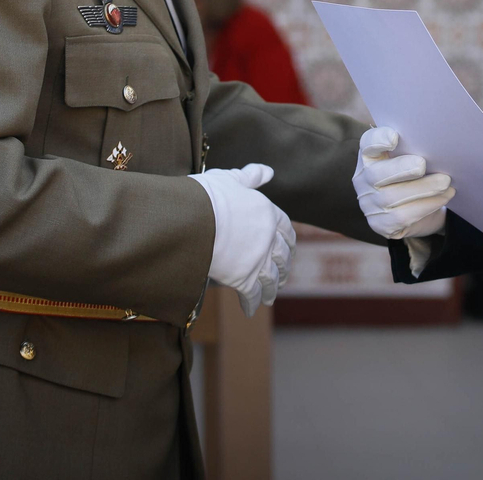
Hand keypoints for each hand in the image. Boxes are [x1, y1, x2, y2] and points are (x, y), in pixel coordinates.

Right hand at [189, 163, 295, 316]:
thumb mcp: (231, 179)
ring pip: (271, 278)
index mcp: (268, 213)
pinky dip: (252, 303)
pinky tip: (250, 310)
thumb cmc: (209, 195)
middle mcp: (268, 238)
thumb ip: (251, 177)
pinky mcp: (243, 278)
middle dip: (284, 267)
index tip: (290, 248)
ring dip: (272, 288)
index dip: (289, 241)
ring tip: (270, 297)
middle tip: (283, 276)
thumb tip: (269, 172)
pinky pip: (252, 294)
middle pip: (283, 256)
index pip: (286, 229)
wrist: (193, 219)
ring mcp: (257, 260)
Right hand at [353, 127, 454, 239]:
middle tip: (422, 164)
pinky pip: (402, 217)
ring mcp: (369, 204)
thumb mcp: (410, 156)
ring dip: (423, 189)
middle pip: (377, 173)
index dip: (378, 140)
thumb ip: (414, 146)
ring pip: (393, 197)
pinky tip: (443, 197)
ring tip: (445, 182)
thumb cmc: (412, 173)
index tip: (394, 137)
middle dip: (401, 168)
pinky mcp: (380, 224)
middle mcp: (363, 180)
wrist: (414, 206)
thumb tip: (434, 139)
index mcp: (369, 156)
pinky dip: (426, 206)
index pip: (367, 144)